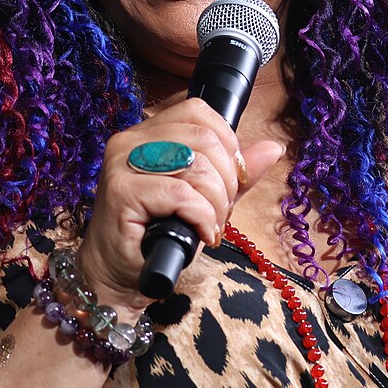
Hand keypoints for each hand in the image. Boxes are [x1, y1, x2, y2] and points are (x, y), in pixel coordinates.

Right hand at [80, 100, 284, 308]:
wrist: (115, 277)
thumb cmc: (154, 237)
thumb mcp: (203, 200)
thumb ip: (233, 173)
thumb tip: (272, 148)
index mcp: (148, 133)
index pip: (198, 111)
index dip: (228, 142)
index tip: (233, 178)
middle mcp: (130, 140)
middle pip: (204, 137)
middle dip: (227, 179)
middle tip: (221, 211)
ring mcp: (122, 163)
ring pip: (196, 164)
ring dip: (216, 202)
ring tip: (209, 225)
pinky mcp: (121, 191)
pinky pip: (181, 194)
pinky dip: (202, 217)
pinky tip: (199, 234)